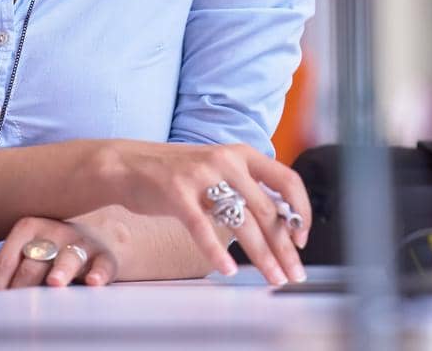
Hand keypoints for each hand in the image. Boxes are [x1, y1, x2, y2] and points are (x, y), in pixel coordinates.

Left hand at [0, 215, 117, 291]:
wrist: (93, 236)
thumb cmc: (49, 251)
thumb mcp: (26, 252)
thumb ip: (6, 271)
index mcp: (28, 228)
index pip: (6, 262)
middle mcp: (54, 231)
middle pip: (34, 264)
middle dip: (24, 286)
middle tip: (19, 305)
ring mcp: (80, 242)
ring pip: (69, 258)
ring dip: (61, 270)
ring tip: (54, 282)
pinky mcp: (103, 256)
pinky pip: (102, 265)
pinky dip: (98, 273)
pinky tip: (93, 282)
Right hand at [95, 141, 310, 284]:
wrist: (129, 165)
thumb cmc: (178, 174)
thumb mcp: (219, 169)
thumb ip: (246, 188)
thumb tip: (280, 223)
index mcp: (242, 154)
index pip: (287, 179)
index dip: (300, 210)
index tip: (302, 238)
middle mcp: (226, 161)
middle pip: (266, 209)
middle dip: (284, 246)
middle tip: (293, 273)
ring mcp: (201, 176)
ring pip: (241, 221)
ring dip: (261, 255)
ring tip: (272, 276)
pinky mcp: (176, 193)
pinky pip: (202, 227)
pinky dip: (217, 251)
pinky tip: (228, 269)